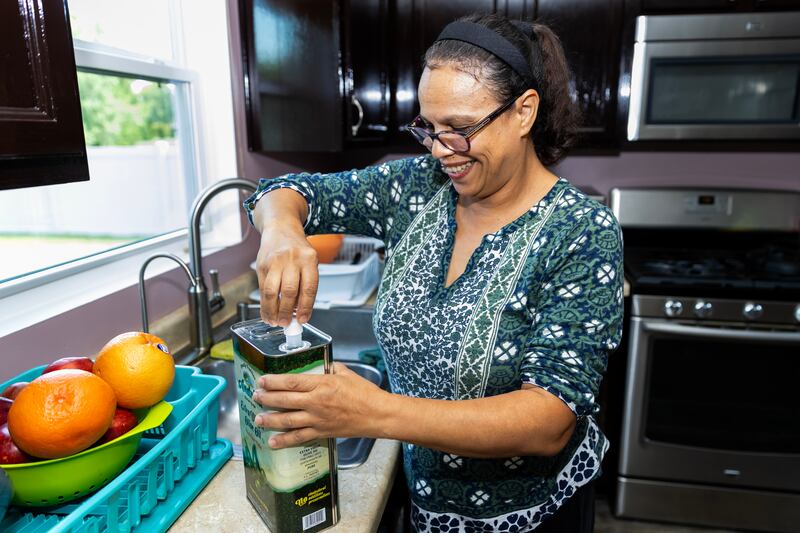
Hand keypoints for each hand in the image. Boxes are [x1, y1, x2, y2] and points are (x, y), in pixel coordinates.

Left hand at [252, 362, 386, 447]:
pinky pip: (299, 438)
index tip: (262, 381)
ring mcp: (318, 419)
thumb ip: (329, 369)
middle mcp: (316, 402)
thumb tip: (319, 367)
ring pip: (288, 420)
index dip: (274, 382)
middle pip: (285, 400)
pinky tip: (273, 442)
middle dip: (267, 399)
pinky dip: (284, 441)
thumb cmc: (365, 393)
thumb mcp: (346, 373)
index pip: (292, 382)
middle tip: (255, 397)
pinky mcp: (322, 432)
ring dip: (270, 420)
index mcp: (322, 384)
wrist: (378, 415)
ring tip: (258, 418)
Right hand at [255, 222, 318, 325]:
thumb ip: (306, 285)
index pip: (308, 288)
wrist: (281, 228)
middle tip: (286, 324)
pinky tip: (266, 313)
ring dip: (272, 311)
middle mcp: (292, 259)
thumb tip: (300, 312)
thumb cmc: (298, 250)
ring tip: (274, 322)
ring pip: (272, 291)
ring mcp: (275, 261)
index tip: (302, 320)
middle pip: (289, 291)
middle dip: (287, 311)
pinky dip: (264, 304)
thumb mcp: (309, 262)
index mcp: (309, 259)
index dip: (305, 307)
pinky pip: (262, 288)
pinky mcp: (261, 264)